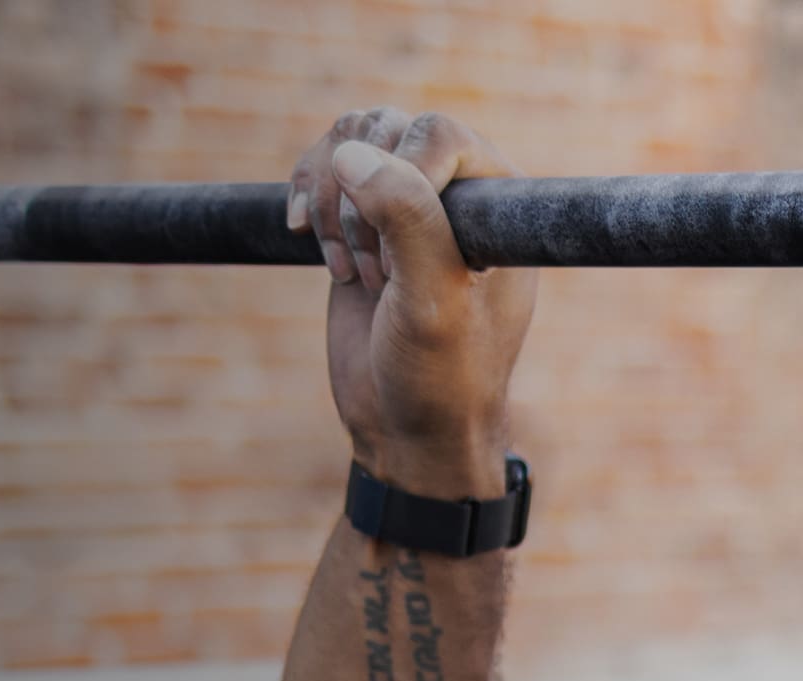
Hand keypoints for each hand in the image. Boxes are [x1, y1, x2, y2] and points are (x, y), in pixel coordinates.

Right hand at [289, 109, 539, 496]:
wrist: (405, 427)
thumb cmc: (441, 375)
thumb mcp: (432, 303)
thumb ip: (408, 221)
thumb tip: (352, 152)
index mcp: (497, 205)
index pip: (438, 134)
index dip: (399, 180)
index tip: (394, 259)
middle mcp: (456, 193)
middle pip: (386, 130)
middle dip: (359, 202)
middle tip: (375, 276)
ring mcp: (407, 203)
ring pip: (350, 141)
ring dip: (331, 203)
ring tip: (350, 271)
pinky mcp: (362, 221)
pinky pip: (326, 166)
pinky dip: (308, 196)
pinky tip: (305, 238)